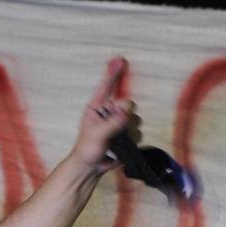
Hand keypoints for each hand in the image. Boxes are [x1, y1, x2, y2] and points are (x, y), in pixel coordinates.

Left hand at [72, 56, 140, 172]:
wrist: (91, 167)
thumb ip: (113, 122)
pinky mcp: (127, 133)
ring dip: (128, 130)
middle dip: (125, 114)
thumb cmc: (87, 148)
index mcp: (97, 107)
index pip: (106, 87)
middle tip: (115, 126)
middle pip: (128, 103)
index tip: (120, 59)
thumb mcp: (97, 134)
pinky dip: (132, 139)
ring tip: (114, 141)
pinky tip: (121, 146)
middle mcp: (109, 112)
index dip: (113, 73)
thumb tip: (126, 110)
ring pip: (135, 118)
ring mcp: (119, 122)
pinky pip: (138, 131)